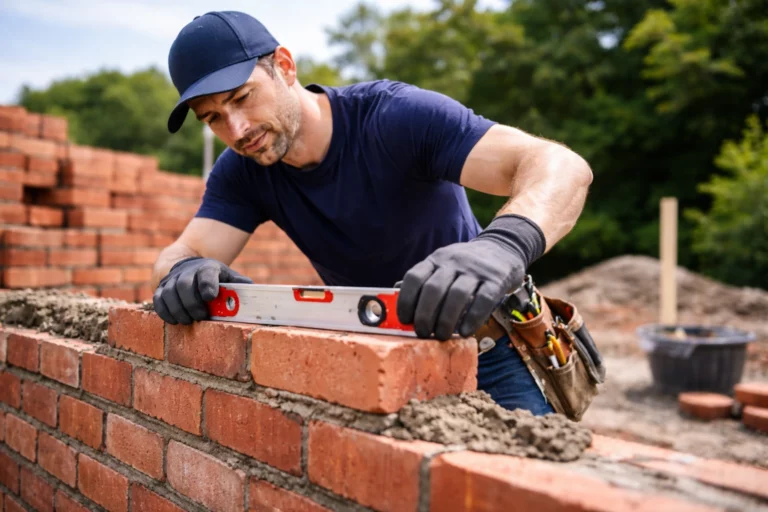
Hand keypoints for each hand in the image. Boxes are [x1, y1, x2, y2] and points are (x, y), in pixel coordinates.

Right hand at [153, 256, 252, 324]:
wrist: (190, 267)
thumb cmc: (214, 278)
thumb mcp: (228, 277)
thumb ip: (239, 285)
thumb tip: (252, 291)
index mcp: (207, 267)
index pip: (206, 273)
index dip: (207, 284)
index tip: (210, 297)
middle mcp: (187, 271)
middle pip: (184, 285)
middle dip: (192, 303)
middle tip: (200, 316)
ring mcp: (171, 280)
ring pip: (169, 293)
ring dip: (178, 309)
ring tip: (189, 321)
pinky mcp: (160, 289)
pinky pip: (158, 300)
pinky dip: (165, 312)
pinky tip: (175, 321)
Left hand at [396, 214, 544, 339]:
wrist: (503, 248)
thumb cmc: (467, 265)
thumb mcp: (443, 265)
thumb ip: (424, 280)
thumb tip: (396, 297)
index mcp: (436, 259)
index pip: (414, 277)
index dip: (405, 301)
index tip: (405, 320)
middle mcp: (453, 262)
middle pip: (433, 289)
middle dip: (424, 316)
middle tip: (423, 333)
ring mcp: (476, 270)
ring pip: (457, 295)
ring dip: (446, 320)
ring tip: (442, 336)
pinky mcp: (496, 279)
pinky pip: (483, 300)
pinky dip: (472, 319)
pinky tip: (465, 332)